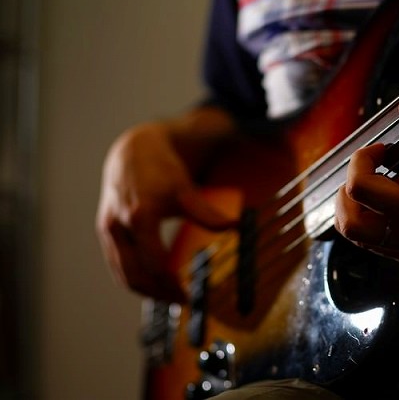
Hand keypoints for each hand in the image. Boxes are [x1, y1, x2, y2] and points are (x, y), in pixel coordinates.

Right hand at [96, 115, 235, 302]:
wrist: (132, 152)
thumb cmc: (160, 170)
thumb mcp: (185, 188)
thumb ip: (206, 212)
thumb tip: (234, 227)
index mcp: (139, 215)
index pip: (153, 262)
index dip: (170, 283)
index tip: (190, 296)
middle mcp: (118, 226)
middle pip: (134, 275)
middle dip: (158, 294)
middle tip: (183, 303)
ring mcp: (108, 231)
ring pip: (122, 274)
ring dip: (146, 292)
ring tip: (171, 299)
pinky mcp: (106, 234)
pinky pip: (118, 265)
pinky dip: (135, 280)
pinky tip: (155, 285)